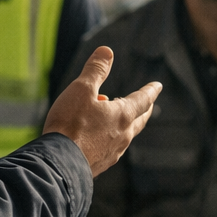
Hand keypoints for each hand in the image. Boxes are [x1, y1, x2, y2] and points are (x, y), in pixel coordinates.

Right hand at [42, 47, 160, 176]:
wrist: (58, 165)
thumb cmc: (70, 124)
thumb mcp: (81, 89)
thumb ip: (95, 70)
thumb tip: (107, 51)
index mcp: (122, 116)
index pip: (142, 100)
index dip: (150, 90)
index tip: (158, 86)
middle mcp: (122, 136)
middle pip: (139, 121)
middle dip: (144, 111)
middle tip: (148, 106)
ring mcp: (112, 152)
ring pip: (125, 136)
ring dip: (125, 125)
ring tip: (119, 119)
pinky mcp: (100, 165)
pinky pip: (111, 148)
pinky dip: (110, 139)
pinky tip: (99, 140)